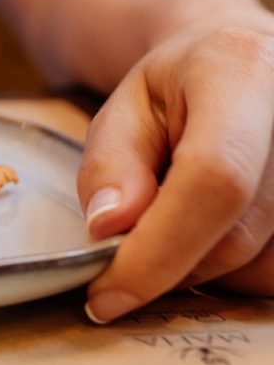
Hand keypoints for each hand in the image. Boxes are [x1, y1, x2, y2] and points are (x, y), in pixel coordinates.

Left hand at [78, 16, 273, 322]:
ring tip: (180, 216)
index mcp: (243, 76)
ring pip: (260, 266)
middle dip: (166, 263)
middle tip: (126, 245)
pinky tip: (218, 228)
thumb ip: (110, 164)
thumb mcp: (124, 110)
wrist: (247, 68)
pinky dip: (238, 270)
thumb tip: (109, 229)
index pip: (214, 178)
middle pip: (236, 236)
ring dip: (203, 267)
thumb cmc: (178, 90)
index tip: (106, 296)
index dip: (159, 248)